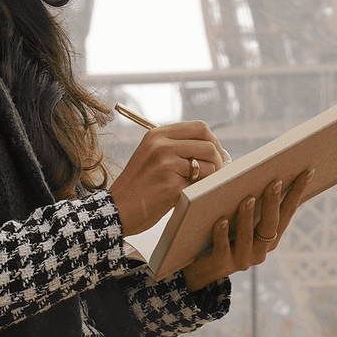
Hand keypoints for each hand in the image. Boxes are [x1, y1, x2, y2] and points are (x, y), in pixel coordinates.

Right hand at [109, 120, 229, 236]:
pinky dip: (198, 192)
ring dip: (209, 179)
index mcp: (158, 135)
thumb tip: (215, 150)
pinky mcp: (171, 186)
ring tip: (196, 187)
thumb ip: (177, 148)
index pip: (200, 128)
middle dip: (218, 161)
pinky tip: (185, 197)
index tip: (218, 155)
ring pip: (208, 166)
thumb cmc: (138, 186)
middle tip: (217, 173)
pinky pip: (199, 186)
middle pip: (208, 146)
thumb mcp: (151, 155)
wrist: (117, 209)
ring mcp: (166, 165)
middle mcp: (161, 146)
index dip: (214, 141)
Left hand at [182, 168, 312, 290]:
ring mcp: (242, 259)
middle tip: (275, 182)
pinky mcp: (221, 264)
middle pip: (271, 225)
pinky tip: (221, 220)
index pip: (287, 212)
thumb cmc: (226, 234)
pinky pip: (223, 248)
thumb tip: (263, 172)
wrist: (201, 268)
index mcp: (270, 237)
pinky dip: (222, 233)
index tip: (307, 171)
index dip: (298, 192)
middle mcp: (261, 250)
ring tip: (248, 198)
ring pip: (247, 237)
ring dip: (248, 217)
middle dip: (273, 202)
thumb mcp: (242, 219)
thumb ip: (254, 202)